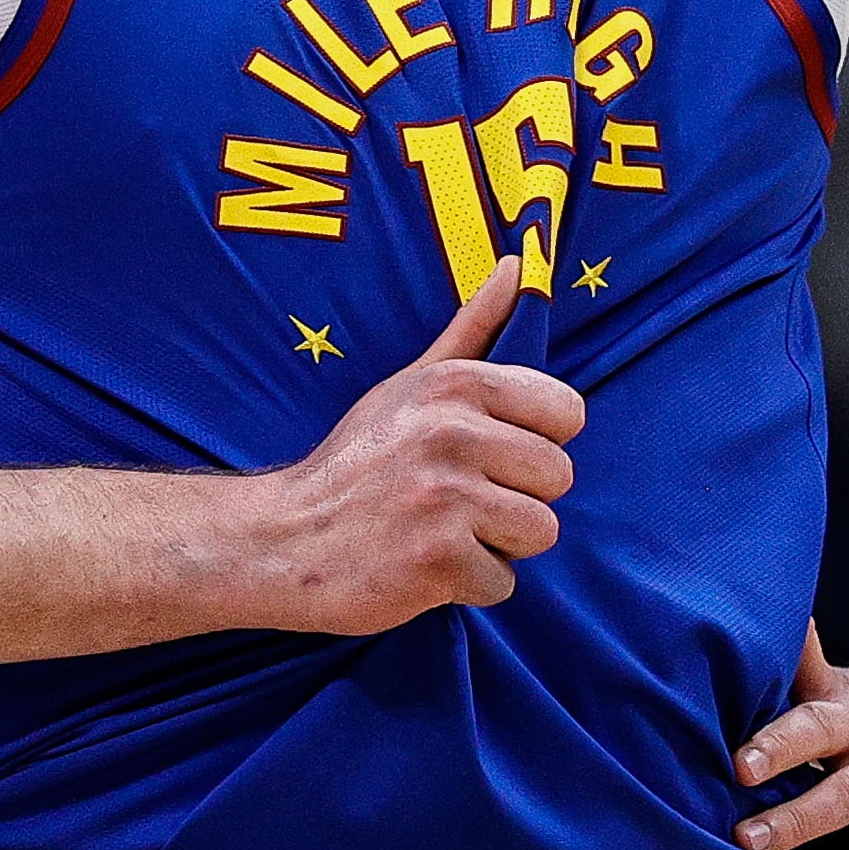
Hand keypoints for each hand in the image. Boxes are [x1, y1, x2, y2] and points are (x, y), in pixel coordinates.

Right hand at [253, 262, 585, 632]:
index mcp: (454, 385)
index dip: (532, 442)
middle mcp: (451, 434)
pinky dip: (468, 585)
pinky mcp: (437, 560)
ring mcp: (444, 499)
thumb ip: (472, 328)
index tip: (486, 454)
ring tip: (444, 532)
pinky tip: (425, 566)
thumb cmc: (355, 462)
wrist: (281, 539)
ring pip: (539, 531)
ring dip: (497, 544)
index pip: (567, 413)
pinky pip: (503, 581)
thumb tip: (519, 264)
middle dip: (516, 497)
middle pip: (558, 477)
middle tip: (455, 501)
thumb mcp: (407, 385)